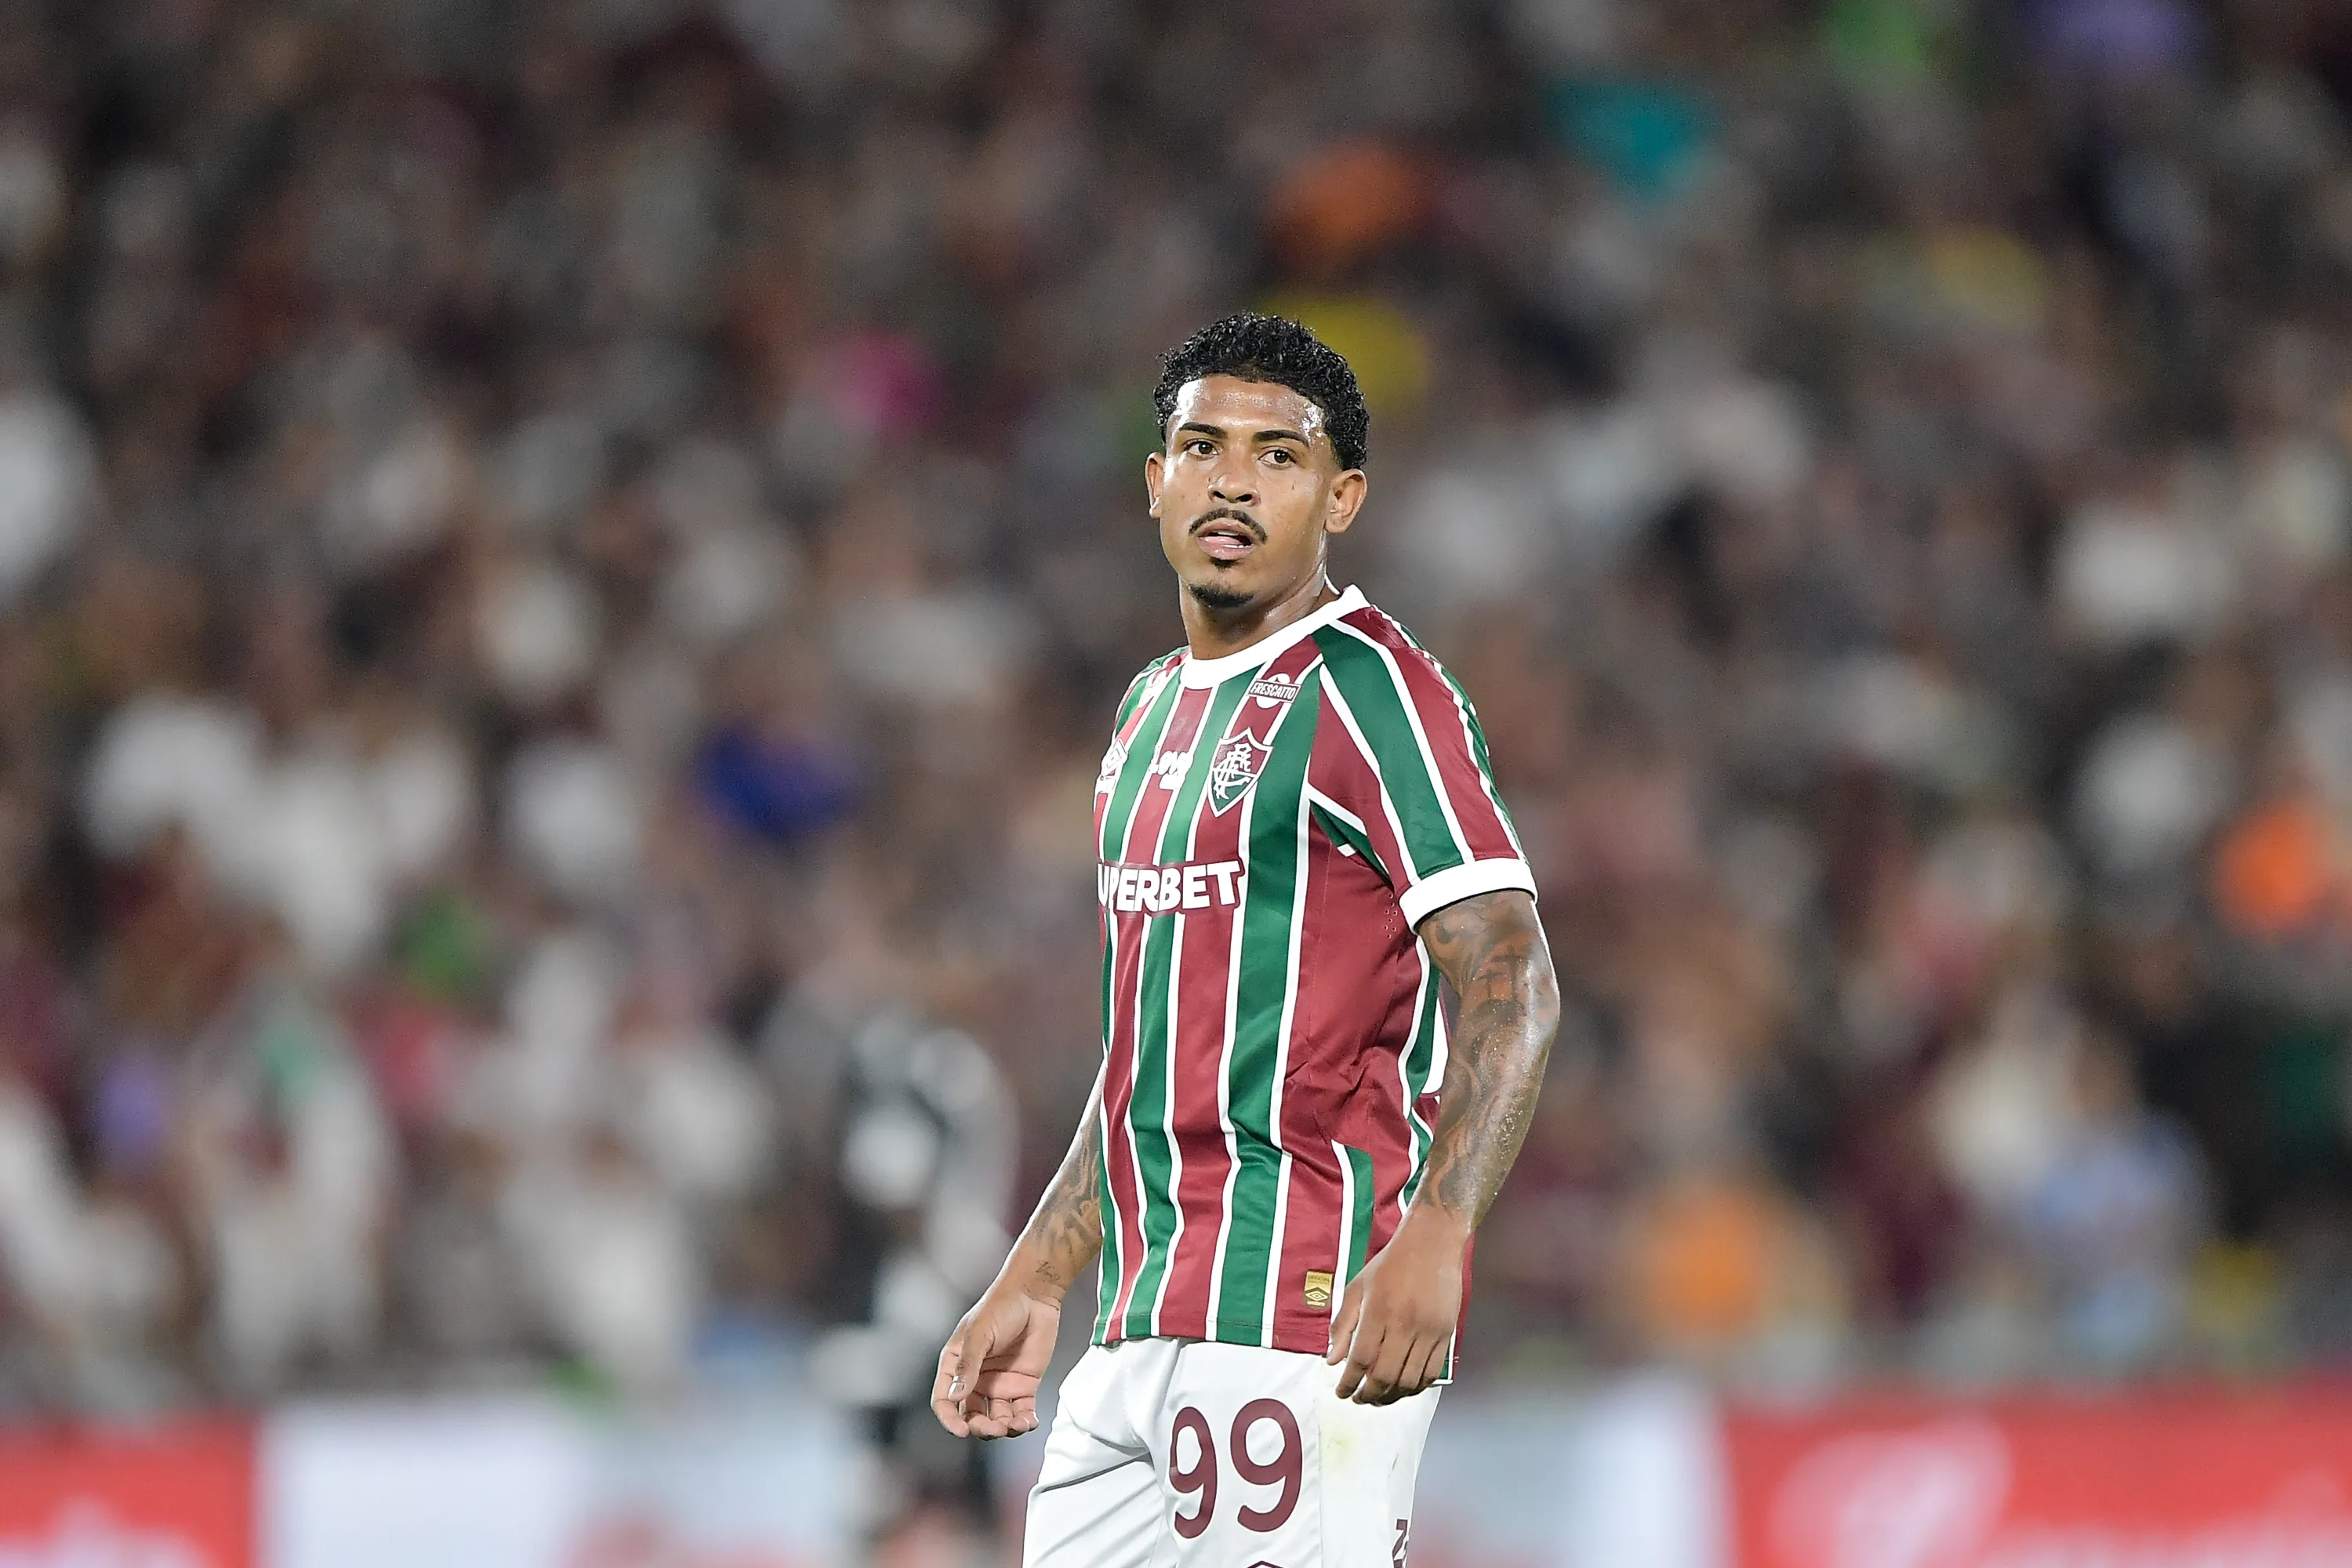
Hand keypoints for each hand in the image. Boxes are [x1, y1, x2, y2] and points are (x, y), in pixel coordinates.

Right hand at [932, 1282, 1060, 1438]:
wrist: (1035, 1295)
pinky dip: (1024, 1422)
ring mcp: (1000, 1384)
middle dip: (981, 1427)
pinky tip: (1028, 1422)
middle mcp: (976, 1379)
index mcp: (957, 1365)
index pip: (945, 1401)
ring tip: (1016, 1425)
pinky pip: (1021, 1412)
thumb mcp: (979, 1333)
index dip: (950, 1419)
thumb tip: (955, 1396)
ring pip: (997, 1419)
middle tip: (995, 1428)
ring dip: (1004, 1429)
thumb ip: (968, 1365)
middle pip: (972, 1415)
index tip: (961, 1431)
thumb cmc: (1001, 1306)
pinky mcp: (1024, 1385)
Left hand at [1326, 1206, 1467, 1403]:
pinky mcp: (1446, 1334)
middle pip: (1385, 1375)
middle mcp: (1404, 1324)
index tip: (1341, 1392)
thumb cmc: (1390, 1264)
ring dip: (1392, 1396)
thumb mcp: (1358, 1286)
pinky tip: (1404, 1388)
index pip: (1360, 1358)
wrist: (1432, 1244)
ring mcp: (1428, 1331)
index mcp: (1379, 1311)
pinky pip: (1432, 1372)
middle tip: (1359, 1399)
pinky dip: (1416, 1387)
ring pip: (1410, 1380)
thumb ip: (1343, 1323)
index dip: (1349, 1382)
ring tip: (1379, 1398)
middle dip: (1369, 1395)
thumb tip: (1331, 1359)